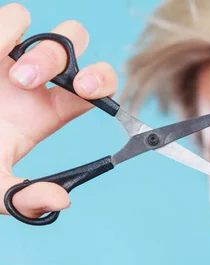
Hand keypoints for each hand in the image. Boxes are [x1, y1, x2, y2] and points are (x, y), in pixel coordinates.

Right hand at [0, 3, 116, 218]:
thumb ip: (24, 197)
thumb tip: (62, 202)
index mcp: (47, 111)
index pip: (97, 86)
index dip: (101, 82)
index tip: (87, 91)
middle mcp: (34, 82)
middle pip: (75, 46)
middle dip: (65, 58)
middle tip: (36, 84)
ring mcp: (5, 58)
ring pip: (43, 29)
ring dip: (37, 48)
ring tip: (14, 77)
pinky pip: (10, 15)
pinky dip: (6, 29)